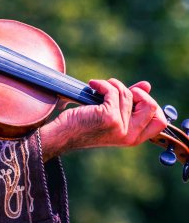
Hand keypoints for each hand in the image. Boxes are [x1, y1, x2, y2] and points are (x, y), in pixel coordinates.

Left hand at [40, 78, 166, 160]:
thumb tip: (146, 86)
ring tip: (99, 87)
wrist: (62, 135)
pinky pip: (113, 91)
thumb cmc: (84, 125)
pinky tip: (92, 85)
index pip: (160, 122)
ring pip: (127, 94)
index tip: (136, 95)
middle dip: (138, 92)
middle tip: (120, 89)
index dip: (152, 105)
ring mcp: (120, 126)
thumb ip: (128, 104)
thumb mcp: (110, 116)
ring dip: (113, 84)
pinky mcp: (108, 117)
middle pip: (151, 107)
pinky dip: (102, 84)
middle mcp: (129, 135)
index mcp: (132, 138)